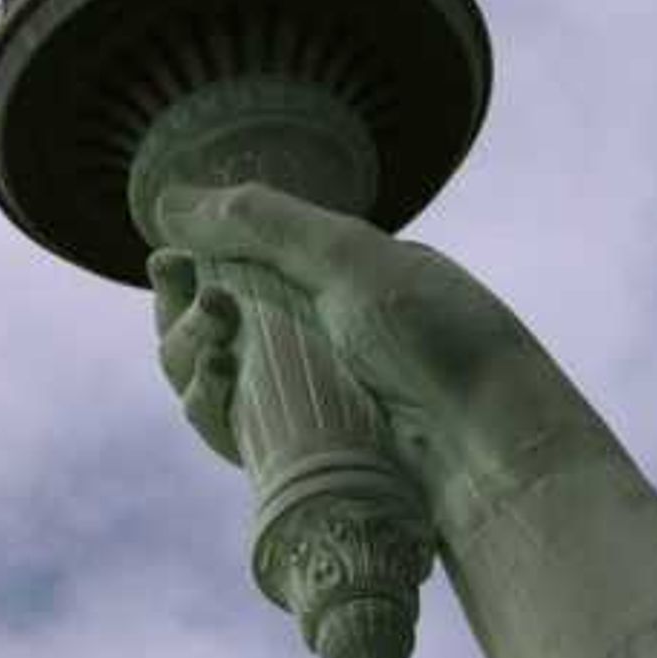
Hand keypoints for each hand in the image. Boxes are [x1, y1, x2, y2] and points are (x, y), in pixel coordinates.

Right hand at [145, 182, 610, 548]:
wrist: (492, 449)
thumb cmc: (440, 343)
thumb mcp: (353, 262)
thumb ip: (261, 225)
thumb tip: (164, 201)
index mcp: (337, 282)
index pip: (237, 265)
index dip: (191, 263)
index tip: (168, 260)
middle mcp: (315, 339)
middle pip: (206, 325)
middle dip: (182, 312)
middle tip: (206, 308)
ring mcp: (303, 400)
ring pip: (205, 379)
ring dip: (187, 355)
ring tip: (216, 347)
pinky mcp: (295, 457)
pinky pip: (226, 430)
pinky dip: (206, 405)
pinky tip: (216, 385)